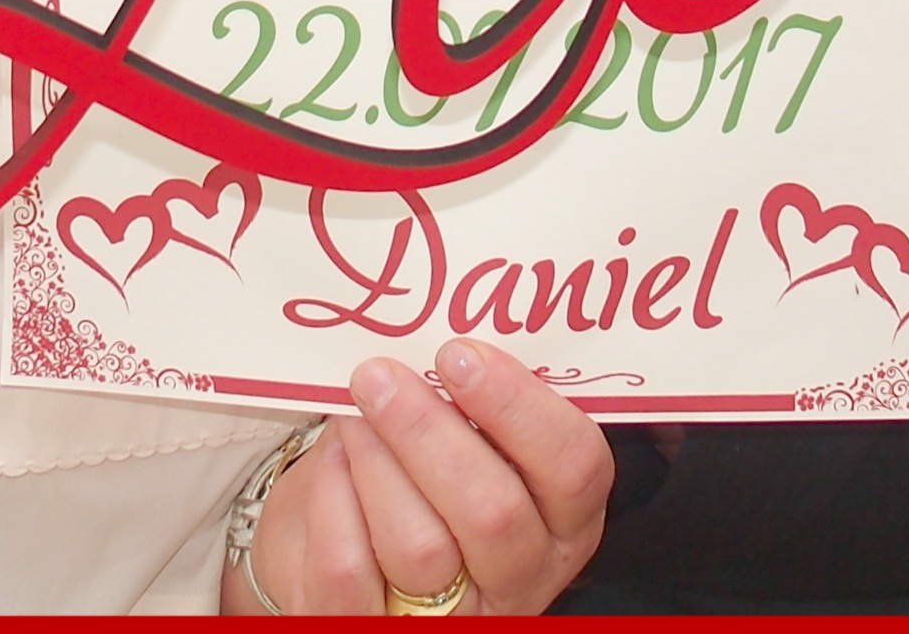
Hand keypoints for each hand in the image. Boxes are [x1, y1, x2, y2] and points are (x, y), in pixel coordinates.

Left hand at [229, 341, 610, 613]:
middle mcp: (522, 577)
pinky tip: (333, 463)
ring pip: (421, 547)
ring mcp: (453, 616)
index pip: (576, 468)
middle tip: (380, 374)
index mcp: (564, 520)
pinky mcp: (371, 629)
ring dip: (377, 461)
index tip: (458, 351)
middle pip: (495, 512)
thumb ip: (478, 394)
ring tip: (354, 409)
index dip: (520, 407)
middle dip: (430, 432)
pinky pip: (349, 572)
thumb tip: (453, 306)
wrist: (342, 552)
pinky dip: (333, 503)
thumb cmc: (421, 473)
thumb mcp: (471, 436)